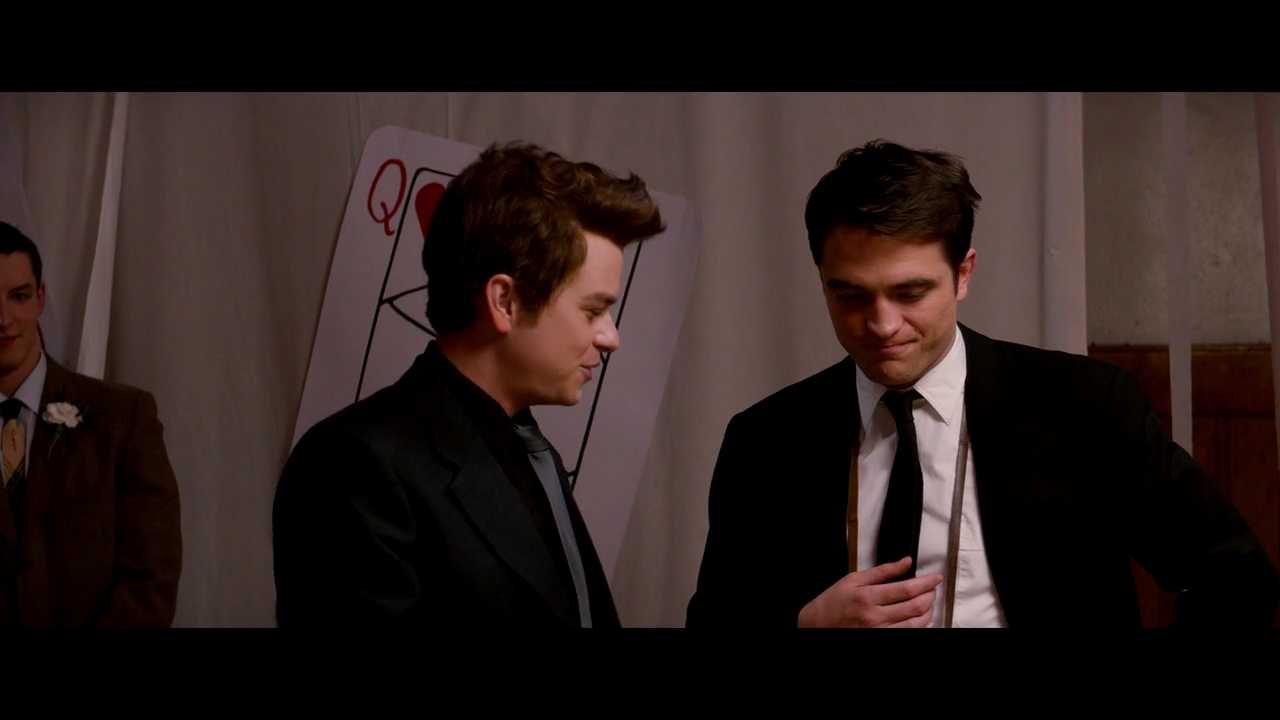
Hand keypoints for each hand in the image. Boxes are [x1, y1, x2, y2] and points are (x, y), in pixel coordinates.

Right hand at [797, 557, 941, 627]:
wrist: (817, 626)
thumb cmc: (833, 603)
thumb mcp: (853, 580)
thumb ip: (882, 571)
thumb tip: (905, 562)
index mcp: (868, 597)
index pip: (906, 589)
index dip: (926, 583)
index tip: (935, 578)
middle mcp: (875, 617)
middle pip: (915, 607)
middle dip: (930, 596)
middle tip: (933, 589)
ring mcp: (879, 632)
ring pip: (916, 624)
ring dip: (929, 612)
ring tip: (929, 602)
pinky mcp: (880, 640)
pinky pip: (908, 635)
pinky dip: (921, 627)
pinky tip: (923, 620)